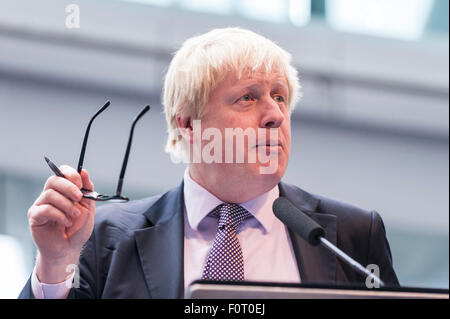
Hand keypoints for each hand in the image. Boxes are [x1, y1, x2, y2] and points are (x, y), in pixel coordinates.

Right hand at [27, 165, 94, 282]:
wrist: (69, 248)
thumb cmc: (77, 228)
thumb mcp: (88, 207)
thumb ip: (87, 190)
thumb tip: (84, 171)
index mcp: (63, 190)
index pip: (61, 172)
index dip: (71, 174)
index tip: (81, 185)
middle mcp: (50, 195)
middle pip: (54, 180)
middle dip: (69, 187)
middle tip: (78, 198)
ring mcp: (41, 205)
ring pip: (50, 194)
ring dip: (66, 205)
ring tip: (74, 216)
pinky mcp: (35, 216)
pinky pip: (45, 209)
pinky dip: (59, 215)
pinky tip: (66, 222)